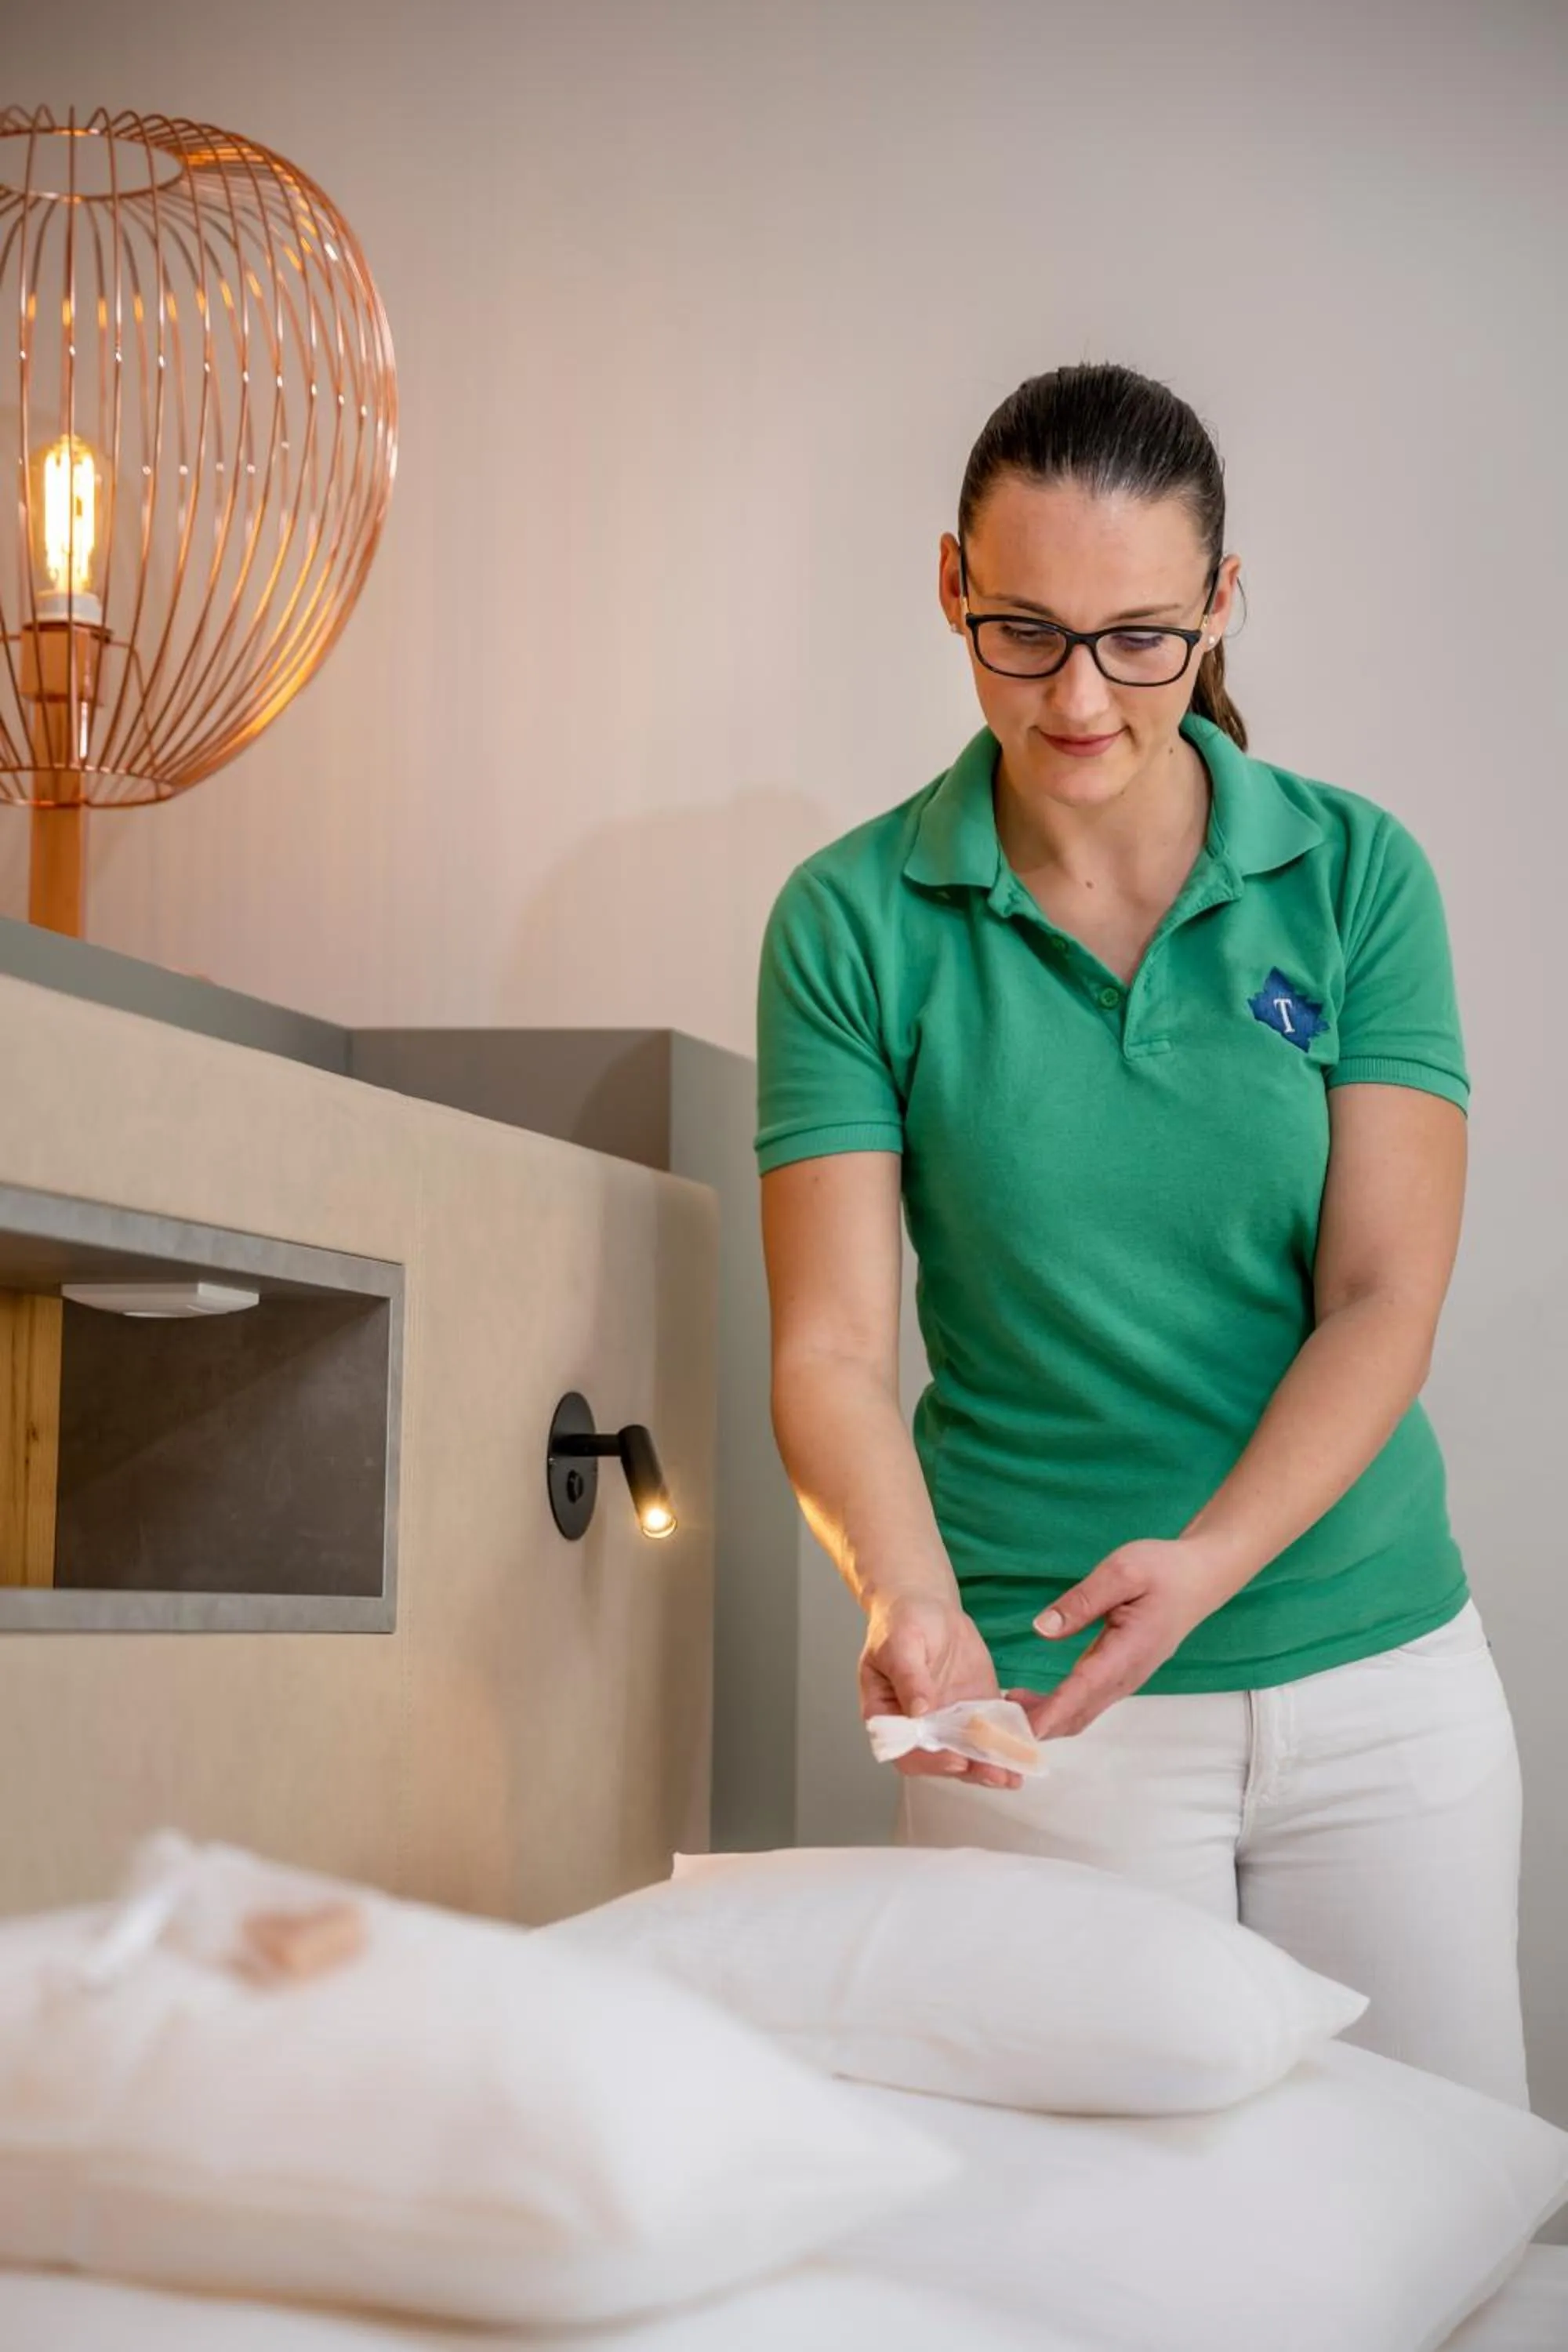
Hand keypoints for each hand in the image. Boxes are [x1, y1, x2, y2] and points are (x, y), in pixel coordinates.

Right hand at [859, 1594, 1025, 1790]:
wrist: (928, 1606)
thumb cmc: (902, 1622)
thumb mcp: (899, 1644)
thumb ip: (908, 1677)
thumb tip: (919, 1711)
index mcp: (889, 1716)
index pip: (906, 1751)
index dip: (930, 1761)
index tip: (956, 1759)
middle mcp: (920, 1726)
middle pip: (942, 1758)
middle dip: (970, 1769)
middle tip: (996, 1774)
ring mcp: (949, 1720)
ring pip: (968, 1752)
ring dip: (991, 1764)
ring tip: (1014, 1772)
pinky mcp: (975, 1709)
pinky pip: (989, 1731)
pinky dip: (1006, 1742)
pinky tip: (1024, 1749)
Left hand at [1006, 1537, 1232, 1740]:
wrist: (1200, 1578)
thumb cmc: (1163, 1570)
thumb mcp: (1121, 1571)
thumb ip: (1082, 1601)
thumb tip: (1042, 1629)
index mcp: (1128, 1650)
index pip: (1083, 1688)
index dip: (1052, 1711)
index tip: (1023, 1729)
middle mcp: (1127, 1674)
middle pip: (1080, 1713)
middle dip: (1040, 1725)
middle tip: (995, 1725)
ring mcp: (1126, 1678)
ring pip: (1083, 1712)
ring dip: (1047, 1720)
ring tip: (1003, 1714)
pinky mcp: (1122, 1674)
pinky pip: (1088, 1701)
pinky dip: (1059, 1710)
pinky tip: (1033, 1702)